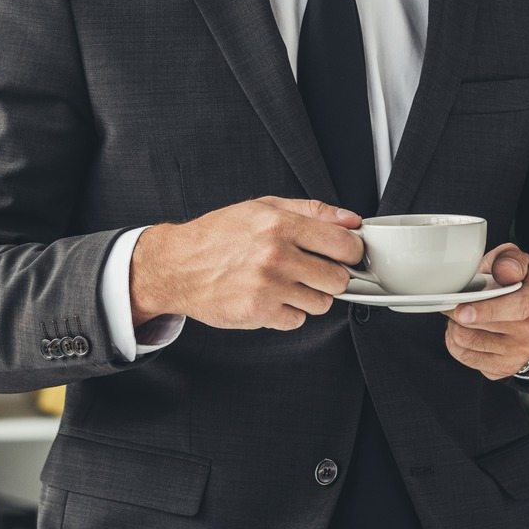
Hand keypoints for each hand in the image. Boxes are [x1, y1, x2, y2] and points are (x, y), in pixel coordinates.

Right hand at [131, 196, 363, 331]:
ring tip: (284, 282)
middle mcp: (275, 255)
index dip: (351, 251)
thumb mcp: (261, 208)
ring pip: (321, 303)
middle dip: (330, 276)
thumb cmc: (217, 235)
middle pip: (339, 279)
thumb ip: (310, 210)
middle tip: (311, 269)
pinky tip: (269, 296)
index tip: (346, 254)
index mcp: (279, 224)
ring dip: (308, 295)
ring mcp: (268, 287)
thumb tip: (350, 220)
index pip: (344, 245)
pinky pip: (297, 320)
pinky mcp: (259, 312)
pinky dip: (287, 312)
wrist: (177, 265)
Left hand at [444, 244, 528, 379]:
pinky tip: (463, 330)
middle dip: (458, 312)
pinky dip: (455, 343)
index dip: (486, 311)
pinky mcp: (504, 368)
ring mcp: (520, 353)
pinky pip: (466, 357)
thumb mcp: (520, 262)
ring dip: (454, 326)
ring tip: (460, 315)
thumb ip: (511, 260)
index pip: (516, 309)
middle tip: (453, 302)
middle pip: (485, 328)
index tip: (462, 310)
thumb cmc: (520, 284)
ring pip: (469, 343)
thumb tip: (504, 271)